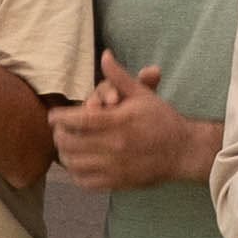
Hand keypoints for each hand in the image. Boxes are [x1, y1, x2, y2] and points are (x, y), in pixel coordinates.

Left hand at [47, 53, 204, 193]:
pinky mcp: (117, 182)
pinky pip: (85, 182)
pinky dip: (75, 173)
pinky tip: (78, 164)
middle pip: (70, 143)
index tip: (53, 116)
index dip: (60, 118)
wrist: (184, 151)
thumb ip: (118, 76)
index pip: (78, 120)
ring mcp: (115, 167)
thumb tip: (104, 55)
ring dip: (64, 154)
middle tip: (58, 130)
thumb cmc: (162, 119)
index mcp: (118, 122)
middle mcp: (114, 145)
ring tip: (65, 146)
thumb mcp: (142, 94)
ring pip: (74, 164)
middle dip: (59, 135)